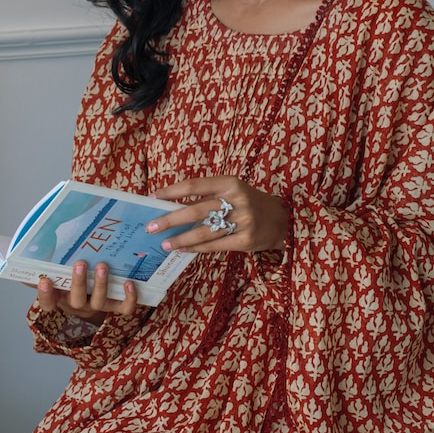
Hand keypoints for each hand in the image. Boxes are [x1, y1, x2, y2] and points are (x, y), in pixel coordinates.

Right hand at [36, 261, 138, 320]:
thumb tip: (26, 253)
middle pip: (76, 300)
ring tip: (102, 267)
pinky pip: (123, 307)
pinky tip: (129, 283)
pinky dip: (129, 298)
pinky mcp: (114, 305)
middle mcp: (77, 304)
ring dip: (101, 285)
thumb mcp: (53, 270)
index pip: (47, 302)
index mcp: (59, 298)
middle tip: (80, 264)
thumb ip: (40, 265)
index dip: (46, 294)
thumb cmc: (68, 276)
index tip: (45, 280)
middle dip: (78, 282)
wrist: (88, 289)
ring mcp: (96, 306)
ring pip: (98, 302)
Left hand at [149, 177, 287, 253]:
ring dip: (180, 238)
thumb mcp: (232, 192)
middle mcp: (237, 200)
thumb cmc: (249, 203)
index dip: (171, 191)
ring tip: (164, 244)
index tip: (153, 198)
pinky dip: (196, 248)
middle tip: (151, 227)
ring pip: (203, 231)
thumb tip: (172, 207)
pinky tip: (183, 249)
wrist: (282, 220)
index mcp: (230, 183)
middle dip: (170, 220)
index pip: (194, 186)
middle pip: (195, 210)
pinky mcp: (246, 240)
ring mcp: (243, 221)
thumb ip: (207, 198)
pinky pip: (215, 245)